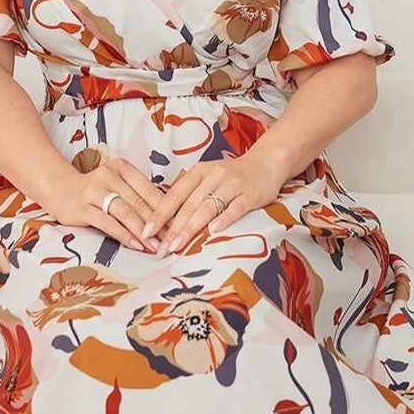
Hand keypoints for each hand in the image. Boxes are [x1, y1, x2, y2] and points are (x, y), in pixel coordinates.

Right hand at [45, 157, 166, 251]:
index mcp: (121, 167)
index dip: (165, 209)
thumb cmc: (96, 190)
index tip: (178, 225)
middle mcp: (108, 176)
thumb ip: (137, 195)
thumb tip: (168, 216)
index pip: (148, 189)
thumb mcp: (117, 185)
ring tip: (155, 246)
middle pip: (139, 202)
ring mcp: (94, 191)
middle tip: (170, 239)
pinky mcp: (83, 208)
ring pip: (125, 212)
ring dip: (142, 232)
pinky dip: (124, 235)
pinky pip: (108, 223)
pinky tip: (136, 245)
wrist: (59, 189)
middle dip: (157, 223)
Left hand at [140, 151, 290, 254]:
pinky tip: (213, 231)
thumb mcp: (207, 178)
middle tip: (161, 250)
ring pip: (208, 208)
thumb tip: (165, 221)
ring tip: (178, 246)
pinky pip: (235, 207)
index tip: (146, 232)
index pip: (174, 195)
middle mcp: (213, 176)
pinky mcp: (250, 194)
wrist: (266, 163)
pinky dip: (224, 219)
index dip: (160, 214)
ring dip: (191, 228)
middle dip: (172, 229)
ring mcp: (232, 184)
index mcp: (198, 172)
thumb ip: (190, 195)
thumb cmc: (231, 176)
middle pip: (188, 205)